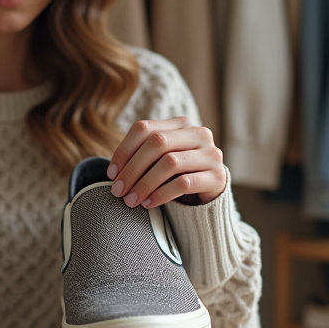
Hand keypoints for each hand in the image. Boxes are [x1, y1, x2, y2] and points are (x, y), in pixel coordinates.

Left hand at [107, 117, 224, 207]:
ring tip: (131, 200)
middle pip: (157, 143)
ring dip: (145, 184)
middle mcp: (198, 134)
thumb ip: (142, 157)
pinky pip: (184, 183)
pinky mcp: (217, 177)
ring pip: (170, 163)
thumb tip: (113, 172)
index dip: (124, 150)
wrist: (209, 195)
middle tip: (118, 191)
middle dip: (132, 169)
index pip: (144, 128)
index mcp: (180, 124)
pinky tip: (149, 204)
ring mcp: (211, 154)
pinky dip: (161, 194)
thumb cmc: (176, 176)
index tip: (111, 174)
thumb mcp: (159, 161)